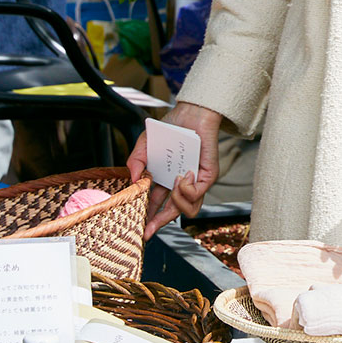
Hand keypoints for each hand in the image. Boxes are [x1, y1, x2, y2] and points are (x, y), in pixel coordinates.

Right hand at [127, 101, 221, 238]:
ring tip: (171, 186)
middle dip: (159, 223)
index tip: (139, 229)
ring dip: (176, 204)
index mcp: (165, 180)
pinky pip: (198, 193)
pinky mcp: (209, 175)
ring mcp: (196, 181)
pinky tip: (181, 176)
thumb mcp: (145, 144)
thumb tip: (133, 180)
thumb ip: (136, 161)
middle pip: (173, 213)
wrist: (191, 113)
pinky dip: (186, 189)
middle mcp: (181, 184)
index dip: (149, 218)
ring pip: (189, 209)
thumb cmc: (170, 128)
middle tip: (147, 229)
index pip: (157, 205)